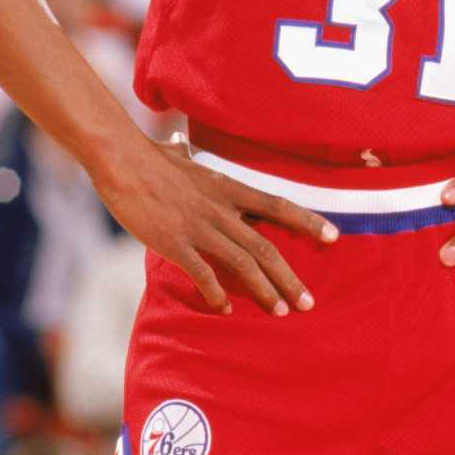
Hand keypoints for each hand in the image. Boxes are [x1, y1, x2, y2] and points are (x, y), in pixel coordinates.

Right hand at [93, 136, 336, 315]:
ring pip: (243, 262)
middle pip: (266, 246)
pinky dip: (216, 293)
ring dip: (264, 290)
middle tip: (308, 303)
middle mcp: (221, 208)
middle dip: (290, 278)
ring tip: (279, 311)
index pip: (278, 205)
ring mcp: (199, 226)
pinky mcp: (175, 242)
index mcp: (228, 187)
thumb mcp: (178, 156)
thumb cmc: (147, 157)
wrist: (121, 160)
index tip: (333, 236)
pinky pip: (203, 273)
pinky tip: (225, 309)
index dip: (307, 221)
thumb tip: (179, 143)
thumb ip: (186, 156)